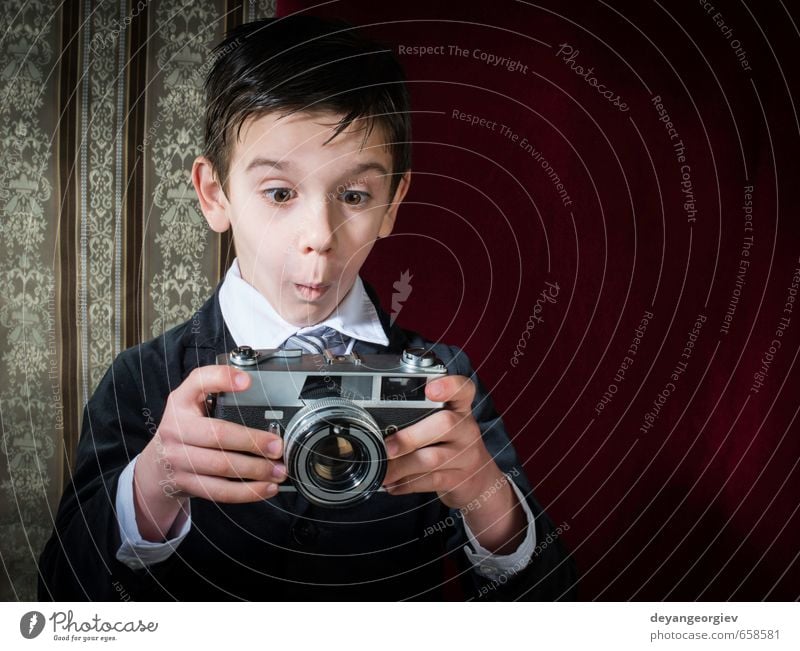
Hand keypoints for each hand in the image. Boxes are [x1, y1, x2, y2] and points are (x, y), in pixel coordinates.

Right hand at [133, 366, 286, 540]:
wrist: (157, 465)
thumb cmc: (185, 428)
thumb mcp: (191, 402)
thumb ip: (215, 391)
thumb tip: (255, 386)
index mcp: (180, 402)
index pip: (198, 382)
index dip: (222, 379)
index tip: (247, 381)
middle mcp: (176, 429)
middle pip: (217, 435)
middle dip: (252, 441)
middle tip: (277, 446)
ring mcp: (179, 459)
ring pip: (221, 466)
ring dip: (256, 470)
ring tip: (279, 470)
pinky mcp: (187, 483)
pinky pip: (220, 491)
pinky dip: (247, 492)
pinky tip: (267, 488)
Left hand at [382, 374, 526, 553]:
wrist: (478, 479)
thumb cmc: (450, 443)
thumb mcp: (442, 423)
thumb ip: (418, 416)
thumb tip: (376, 422)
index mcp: (460, 408)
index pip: (463, 389)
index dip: (449, 386)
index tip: (430, 390)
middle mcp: (466, 428)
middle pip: (445, 424)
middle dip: (411, 437)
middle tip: (388, 447)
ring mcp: (466, 455)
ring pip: (433, 458)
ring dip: (402, 466)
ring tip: (383, 471)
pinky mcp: (460, 479)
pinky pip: (431, 481)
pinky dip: (408, 484)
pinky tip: (393, 485)